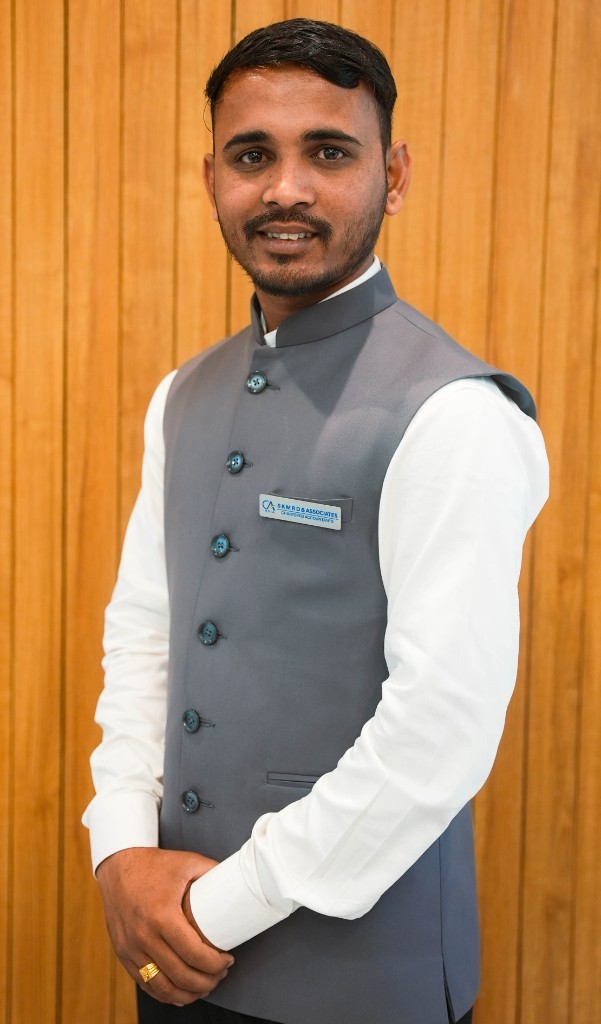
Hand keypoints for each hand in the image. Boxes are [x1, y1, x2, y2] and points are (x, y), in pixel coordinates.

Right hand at [96, 847, 233, 1004]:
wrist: (118, 865)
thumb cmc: (154, 864)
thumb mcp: (188, 862)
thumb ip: (213, 873)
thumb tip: (238, 883)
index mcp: (162, 915)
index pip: (194, 954)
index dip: (215, 964)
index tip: (227, 961)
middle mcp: (144, 935)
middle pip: (181, 975)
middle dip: (206, 982)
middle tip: (220, 974)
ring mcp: (131, 947)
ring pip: (162, 986)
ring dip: (186, 993)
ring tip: (204, 987)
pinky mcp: (122, 953)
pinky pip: (144, 983)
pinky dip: (164, 993)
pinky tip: (179, 993)